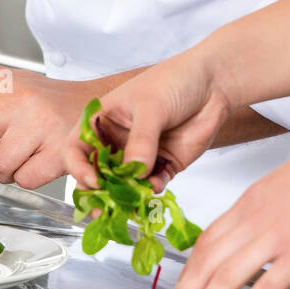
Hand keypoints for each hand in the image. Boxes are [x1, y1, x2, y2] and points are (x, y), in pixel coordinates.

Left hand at [0, 45, 102, 185]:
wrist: (100, 103)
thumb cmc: (48, 97)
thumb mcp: (9, 77)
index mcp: (5, 87)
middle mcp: (23, 103)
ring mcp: (44, 127)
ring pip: (2, 167)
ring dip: (10, 168)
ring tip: (29, 149)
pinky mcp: (63, 151)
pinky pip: (28, 179)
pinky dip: (33, 176)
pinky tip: (46, 158)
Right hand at [64, 47, 232, 190]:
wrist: (213, 83)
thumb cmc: (174, 80)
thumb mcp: (151, 106)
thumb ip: (142, 140)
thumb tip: (135, 171)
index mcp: (102, 121)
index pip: (76, 149)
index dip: (79, 167)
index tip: (93, 180)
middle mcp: (116, 141)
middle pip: (98, 173)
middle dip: (99, 192)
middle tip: (104, 207)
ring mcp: (139, 155)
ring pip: (124, 185)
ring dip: (126, 197)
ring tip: (131, 206)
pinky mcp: (163, 166)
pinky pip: (152, 186)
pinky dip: (152, 191)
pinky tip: (157, 186)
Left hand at [160, 124, 289, 288]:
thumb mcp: (287, 185)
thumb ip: (269, 209)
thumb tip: (263, 230)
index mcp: (250, 202)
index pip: (207, 239)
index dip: (188, 268)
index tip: (179, 288)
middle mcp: (254, 218)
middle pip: (206, 260)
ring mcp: (275, 235)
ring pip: (226, 278)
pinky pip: (264, 288)